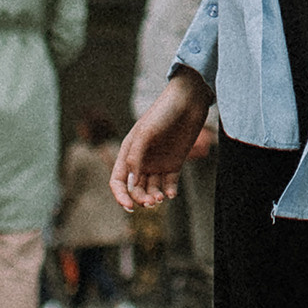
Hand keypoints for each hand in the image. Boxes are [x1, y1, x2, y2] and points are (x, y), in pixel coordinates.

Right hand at [112, 72, 209, 211]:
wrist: (189, 101)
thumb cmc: (162, 112)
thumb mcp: (144, 133)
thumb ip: (135, 158)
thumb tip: (131, 183)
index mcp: (128, 152)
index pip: (118, 181)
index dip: (120, 195)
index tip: (128, 207)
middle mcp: (141, 160)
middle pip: (135, 189)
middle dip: (140, 199)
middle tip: (150, 202)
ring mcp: (158, 163)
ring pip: (152, 189)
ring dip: (154, 197)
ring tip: (161, 198)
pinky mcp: (175, 163)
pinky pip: (169, 184)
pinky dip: (169, 192)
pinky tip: (171, 194)